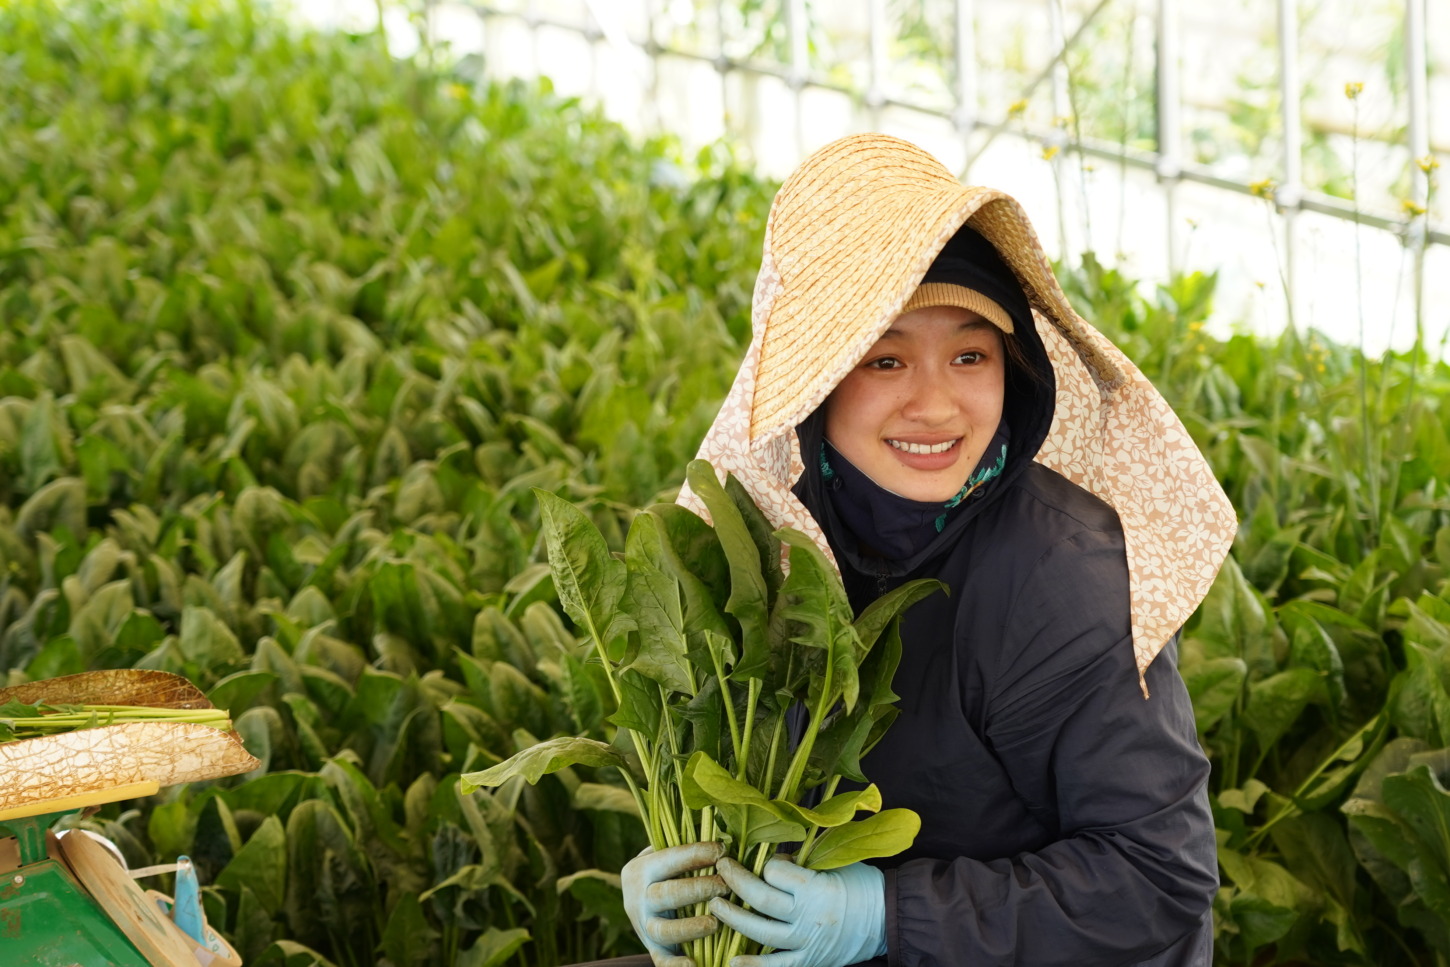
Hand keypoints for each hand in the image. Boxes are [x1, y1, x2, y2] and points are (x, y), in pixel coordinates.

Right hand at [622, 841, 730, 966]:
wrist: (638, 901)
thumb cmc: (666, 870)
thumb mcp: (664, 854)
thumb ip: (684, 843)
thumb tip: (724, 831)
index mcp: (640, 869)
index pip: (668, 859)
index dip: (695, 854)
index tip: (722, 851)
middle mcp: (637, 898)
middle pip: (665, 895)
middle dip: (697, 889)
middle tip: (725, 886)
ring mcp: (643, 926)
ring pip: (663, 930)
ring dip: (690, 927)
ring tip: (716, 923)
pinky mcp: (652, 949)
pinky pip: (661, 961)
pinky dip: (676, 966)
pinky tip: (694, 965)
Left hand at [709, 856, 886, 966]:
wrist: (889, 918)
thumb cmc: (863, 885)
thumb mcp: (837, 863)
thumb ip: (803, 862)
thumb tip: (770, 858)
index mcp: (817, 887)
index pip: (775, 872)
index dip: (766, 863)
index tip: (767, 860)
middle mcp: (808, 916)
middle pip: (761, 899)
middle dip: (736, 881)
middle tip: (721, 869)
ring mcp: (806, 942)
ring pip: (761, 931)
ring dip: (733, 917)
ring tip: (715, 905)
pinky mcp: (809, 960)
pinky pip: (777, 966)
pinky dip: (754, 965)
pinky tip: (733, 960)